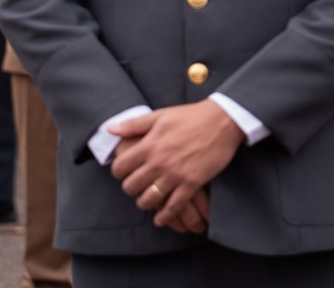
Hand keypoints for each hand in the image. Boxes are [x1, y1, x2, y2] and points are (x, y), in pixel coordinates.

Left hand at [109, 101, 242, 229]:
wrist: (222, 121)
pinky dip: (165, 216)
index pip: (120, 168)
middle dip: (130, 188)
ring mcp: (175, 174)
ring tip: (148, 200)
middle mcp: (159, 162)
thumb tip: (110, 129)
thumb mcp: (160, 115)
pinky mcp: (192, 183)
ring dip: (145, 203)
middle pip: (131, 187)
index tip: (124, 172)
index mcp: (149, 145)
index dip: (118, 172)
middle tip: (137, 186)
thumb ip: (134, 124)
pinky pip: (173, 206)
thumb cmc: (191, 116)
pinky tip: (161, 218)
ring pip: (149, 200)